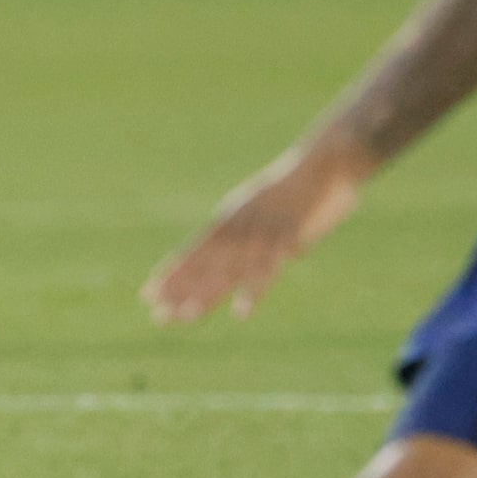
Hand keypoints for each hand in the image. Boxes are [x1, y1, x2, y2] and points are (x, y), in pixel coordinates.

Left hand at [143, 136, 371, 323]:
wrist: (327, 160)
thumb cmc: (304, 184)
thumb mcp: (271, 208)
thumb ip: (266, 236)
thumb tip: (283, 255)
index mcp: (231, 218)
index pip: (194, 251)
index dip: (173, 273)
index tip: (149, 293)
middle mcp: (239, 226)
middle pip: (203, 263)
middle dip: (180, 290)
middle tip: (157, 316)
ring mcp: (261, 231)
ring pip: (227, 268)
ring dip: (207, 293)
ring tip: (185, 318)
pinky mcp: (286, 236)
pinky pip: (267, 268)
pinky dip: (254, 290)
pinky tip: (241, 312)